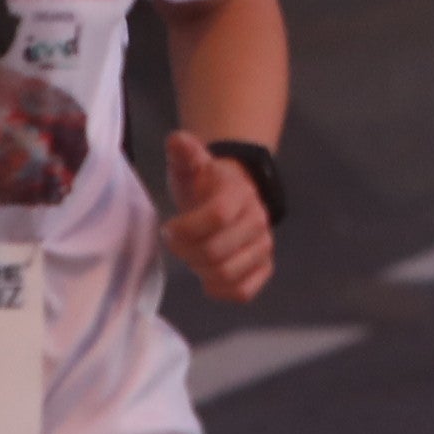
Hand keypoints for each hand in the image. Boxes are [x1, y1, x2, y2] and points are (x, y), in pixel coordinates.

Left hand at [161, 130, 276, 301]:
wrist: (232, 193)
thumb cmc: (204, 182)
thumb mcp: (190, 164)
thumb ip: (183, 151)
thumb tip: (177, 141)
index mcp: (239, 193)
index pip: (216, 217)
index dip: (185, 229)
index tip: (169, 228)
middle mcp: (258, 220)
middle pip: (216, 252)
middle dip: (186, 252)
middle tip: (177, 244)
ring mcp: (263, 246)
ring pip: (227, 274)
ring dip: (200, 271)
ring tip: (192, 257)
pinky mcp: (263, 267)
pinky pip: (243, 291)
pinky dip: (220, 290)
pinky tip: (207, 277)